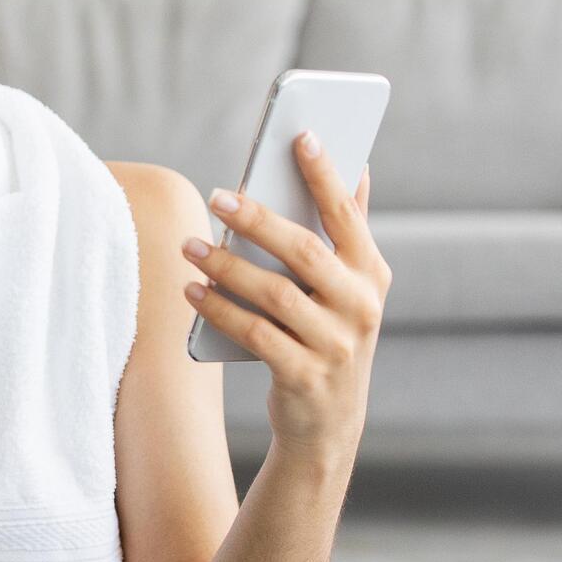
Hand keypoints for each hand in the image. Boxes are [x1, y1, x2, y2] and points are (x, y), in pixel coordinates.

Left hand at [182, 132, 390, 463]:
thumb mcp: (349, 288)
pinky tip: (193, 292)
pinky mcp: (305, 377)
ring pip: (275, 295)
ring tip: (190, 247)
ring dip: (227, 267)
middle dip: (259, 220)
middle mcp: (360, 307)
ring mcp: (335, 345)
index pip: (347, 216)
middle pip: (305, 252)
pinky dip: (221, 311)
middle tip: (218, 196)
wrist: (330, 425)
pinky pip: (255, 336)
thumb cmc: (330, 336)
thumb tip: (358, 166)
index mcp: (371, 274)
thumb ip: (349, 231)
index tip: (301, 135)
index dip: (326, 174)